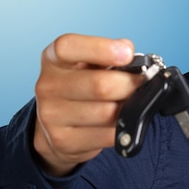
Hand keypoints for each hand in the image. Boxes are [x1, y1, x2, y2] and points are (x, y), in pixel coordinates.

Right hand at [33, 34, 142, 175]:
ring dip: (128, 108)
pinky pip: (108, 136)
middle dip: (129, 84)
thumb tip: (131, 56)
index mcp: (53, 59)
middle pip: (100, 85)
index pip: (68, 47)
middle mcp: (48, 86)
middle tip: (141, 83)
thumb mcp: (88, 62)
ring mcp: (52, 116)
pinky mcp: (63, 141)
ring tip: (129, 102)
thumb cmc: (81, 85)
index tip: (127, 53)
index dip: (101, 48)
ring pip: (107, 113)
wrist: (56, 124)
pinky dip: (124, 129)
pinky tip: (121, 122)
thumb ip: (108, 54)